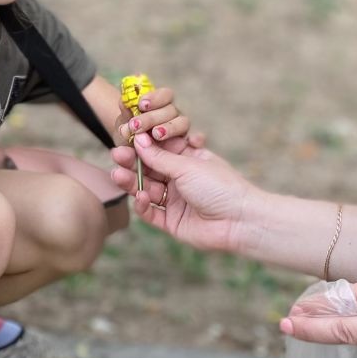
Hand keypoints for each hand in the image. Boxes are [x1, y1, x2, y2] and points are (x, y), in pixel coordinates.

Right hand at [110, 131, 250, 255]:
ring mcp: (176, 201)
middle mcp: (180, 179)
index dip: (143, 144)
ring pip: (146, 190)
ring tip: (118, 175)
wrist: (239, 221)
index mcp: (188, 160)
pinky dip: (143, 205)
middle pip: (150, 169)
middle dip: (133, 162)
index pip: (160, 149)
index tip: (127, 135)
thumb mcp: (187, 166)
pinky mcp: (172, 222)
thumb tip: (139, 141)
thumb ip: (160, 157)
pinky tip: (139, 197)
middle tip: (117, 154)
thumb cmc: (220, 186)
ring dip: (131, 182)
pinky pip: (151, 213)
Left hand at [114, 82, 192, 151]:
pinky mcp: (190, 147)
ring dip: (170, 127)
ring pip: (184, 123)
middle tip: (136, 126)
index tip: (141, 104)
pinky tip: (194, 141)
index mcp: (160, 107)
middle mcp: (173, 117)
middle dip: (152, 117)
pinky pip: (198, 141)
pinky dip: (198, 138)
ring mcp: (182, 132)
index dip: (155, 97)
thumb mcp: (125, 131)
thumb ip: (125, 118)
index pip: (165, 95)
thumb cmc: (130, 142)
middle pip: (171, 110)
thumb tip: (123, 101)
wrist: (134, 162)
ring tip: (156, 134)